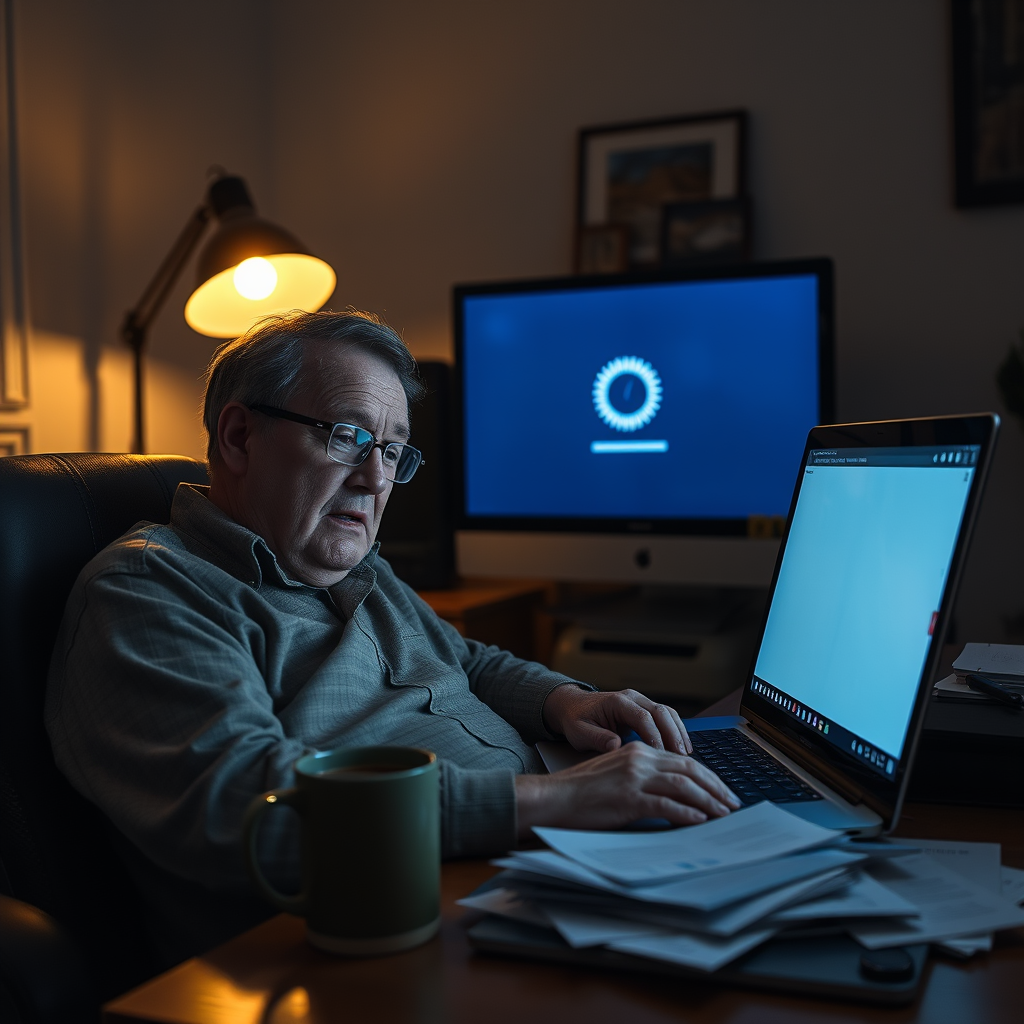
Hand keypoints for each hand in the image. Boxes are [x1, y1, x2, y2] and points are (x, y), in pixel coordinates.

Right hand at [515, 742, 740, 836]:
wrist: (554, 796)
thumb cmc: (582, 791)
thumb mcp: (617, 774)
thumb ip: (644, 777)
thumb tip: (674, 795)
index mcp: (637, 750)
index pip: (682, 760)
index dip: (707, 775)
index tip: (721, 790)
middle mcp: (639, 758)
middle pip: (689, 769)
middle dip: (715, 787)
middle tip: (731, 803)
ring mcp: (634, 777)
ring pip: (683, 786)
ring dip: (708, 801)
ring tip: (722, 814)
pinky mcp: (628, 798)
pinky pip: (665, 804)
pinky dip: (686, 813)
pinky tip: (698, 821)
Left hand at [543, 684, 691, 755]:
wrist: (572, 706)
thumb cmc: (575, 719)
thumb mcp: (579, 732)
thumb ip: (597, 738)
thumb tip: (616, 746)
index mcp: (616, 702)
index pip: (643, 717)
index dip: (655, 737)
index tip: (661, 755)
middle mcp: (632, 698)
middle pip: (661, 712)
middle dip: (673, 734)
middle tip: (681, 757)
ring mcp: (640, 701)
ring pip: (667, 712)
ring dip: (678, 732)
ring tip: (686, 754)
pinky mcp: (644, 709)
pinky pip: (665, 717)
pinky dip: (676, 730)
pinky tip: (682, 747)